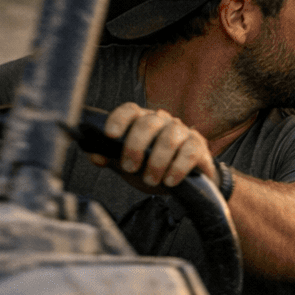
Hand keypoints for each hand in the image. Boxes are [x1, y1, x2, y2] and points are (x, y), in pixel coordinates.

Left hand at [88, 102, 218, 194]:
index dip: (119, 120)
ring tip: (150, 180)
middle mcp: (163, 121)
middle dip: (135, 147)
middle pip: (148, 123)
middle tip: (130, 168)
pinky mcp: (199, 146)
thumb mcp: (127, 164)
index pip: (130, 111)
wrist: (183, 182)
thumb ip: (109, 158)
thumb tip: (96, 156)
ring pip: (169, 138)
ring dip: (157, 162)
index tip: (110, 135)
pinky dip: (177, 168)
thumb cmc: (152, 168)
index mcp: (142, 121)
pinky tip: (170, 181)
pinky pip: (189, 152)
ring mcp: (182, 132)